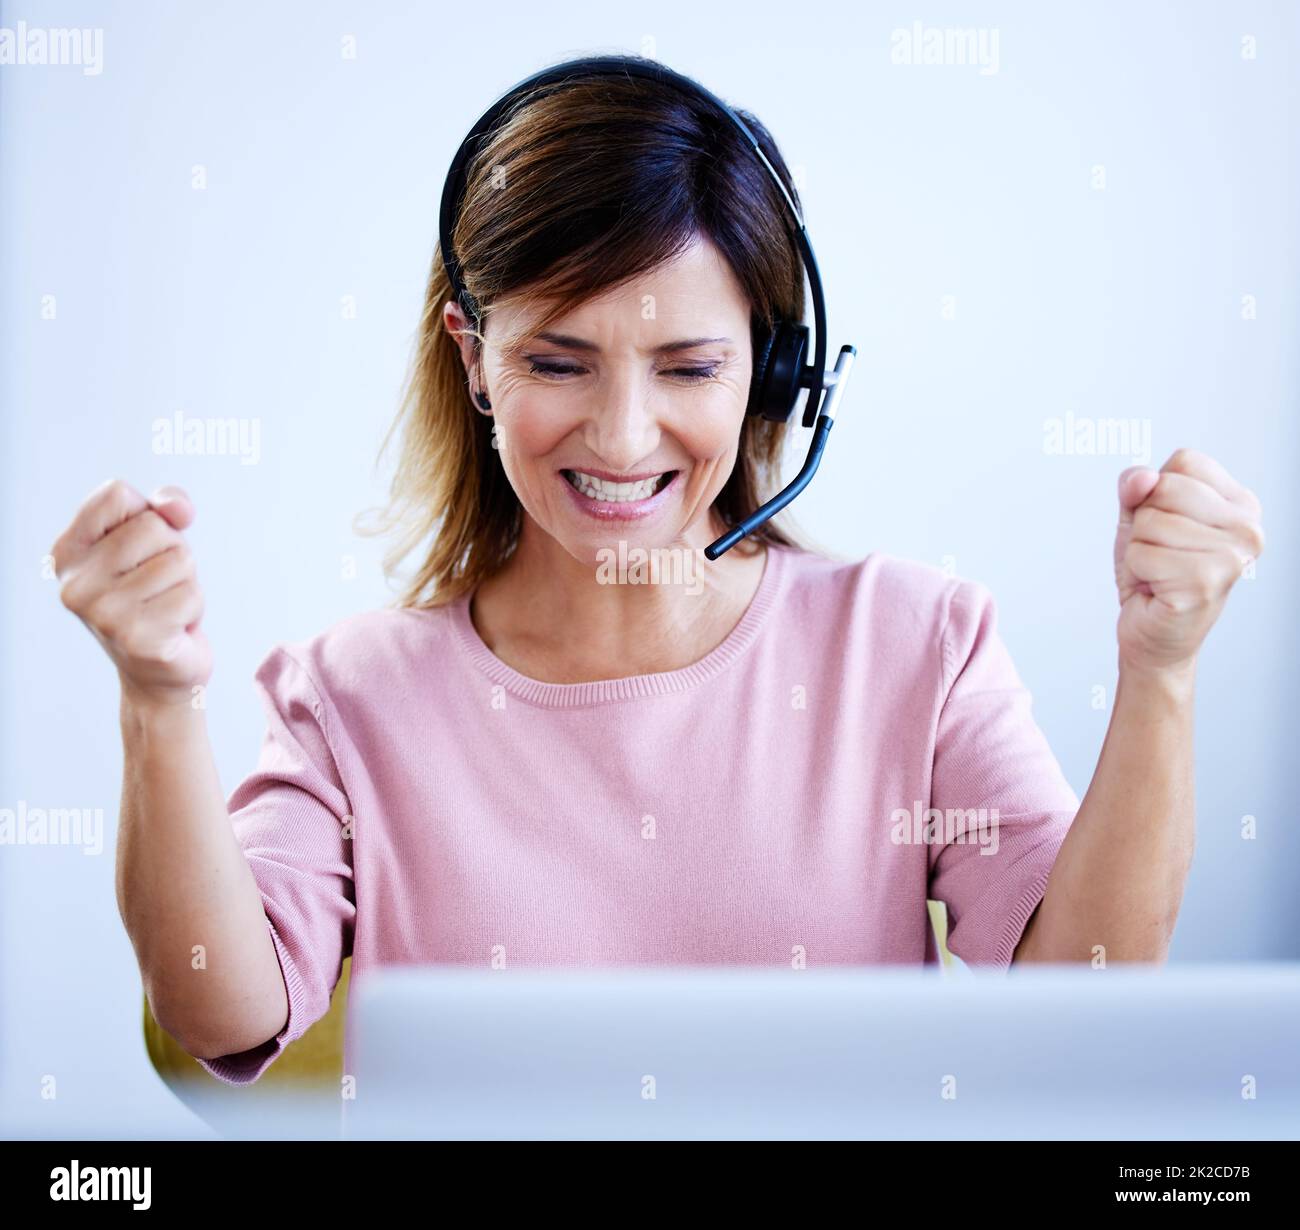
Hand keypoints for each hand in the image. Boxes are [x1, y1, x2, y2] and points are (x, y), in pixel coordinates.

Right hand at [52, 479, 210, 706]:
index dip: (147, 514)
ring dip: (186, 583)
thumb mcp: (159, 541)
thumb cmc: (156, 596)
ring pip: (179, 561)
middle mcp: (75, 583)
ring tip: (165, 607)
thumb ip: (167, 508)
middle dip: (173, 553)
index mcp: (68, 552)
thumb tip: (177, 506)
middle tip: (159, 587)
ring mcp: (102, 612)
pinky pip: (191, 595)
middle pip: (154, 527)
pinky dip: (193, 609)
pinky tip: (173, 629)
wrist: (159, 672)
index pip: (116, 494)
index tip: (142, 549)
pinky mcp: (136, 638)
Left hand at [1114, 449, 1263, 677]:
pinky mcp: (1205, 582)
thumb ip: (1135, 489)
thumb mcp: (1138, 519)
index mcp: (1240, 503)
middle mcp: (1247, 527)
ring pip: (1149, 522)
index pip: (1185, 461)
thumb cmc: (1153, 575)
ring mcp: (1232, 556)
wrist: (1153, 635)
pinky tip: (1157, 588)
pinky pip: (1141, 553)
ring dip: (1139, 549)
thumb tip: (1142, 477)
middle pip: (1164, 488)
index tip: (1168, 526)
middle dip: (1144, 522)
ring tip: (1160, 572)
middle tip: (1161, 553)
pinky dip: (1137, 570)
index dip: (1156, 491)